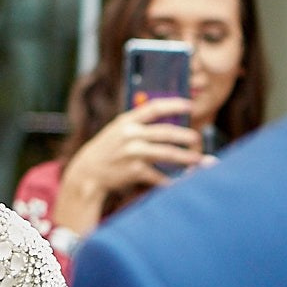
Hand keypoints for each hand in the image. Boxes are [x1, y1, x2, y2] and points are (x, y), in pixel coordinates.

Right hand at [52, 97, 201, 233]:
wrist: (88, 171)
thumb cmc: (107, 149)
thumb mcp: (118, 129)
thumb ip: (138, 123)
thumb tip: (168, 119)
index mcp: (127, 120)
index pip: (154, 108)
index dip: (173, 104)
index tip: (189, 104)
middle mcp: (130, 134)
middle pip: (165, 132)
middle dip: (185, 136)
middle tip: (197, 138)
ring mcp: (132, 153)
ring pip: (166, 153)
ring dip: (185, 157)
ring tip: (198, 159)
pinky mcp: (134, 171)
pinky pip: (158, 175)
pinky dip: (170, 180)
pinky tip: (181, 182)